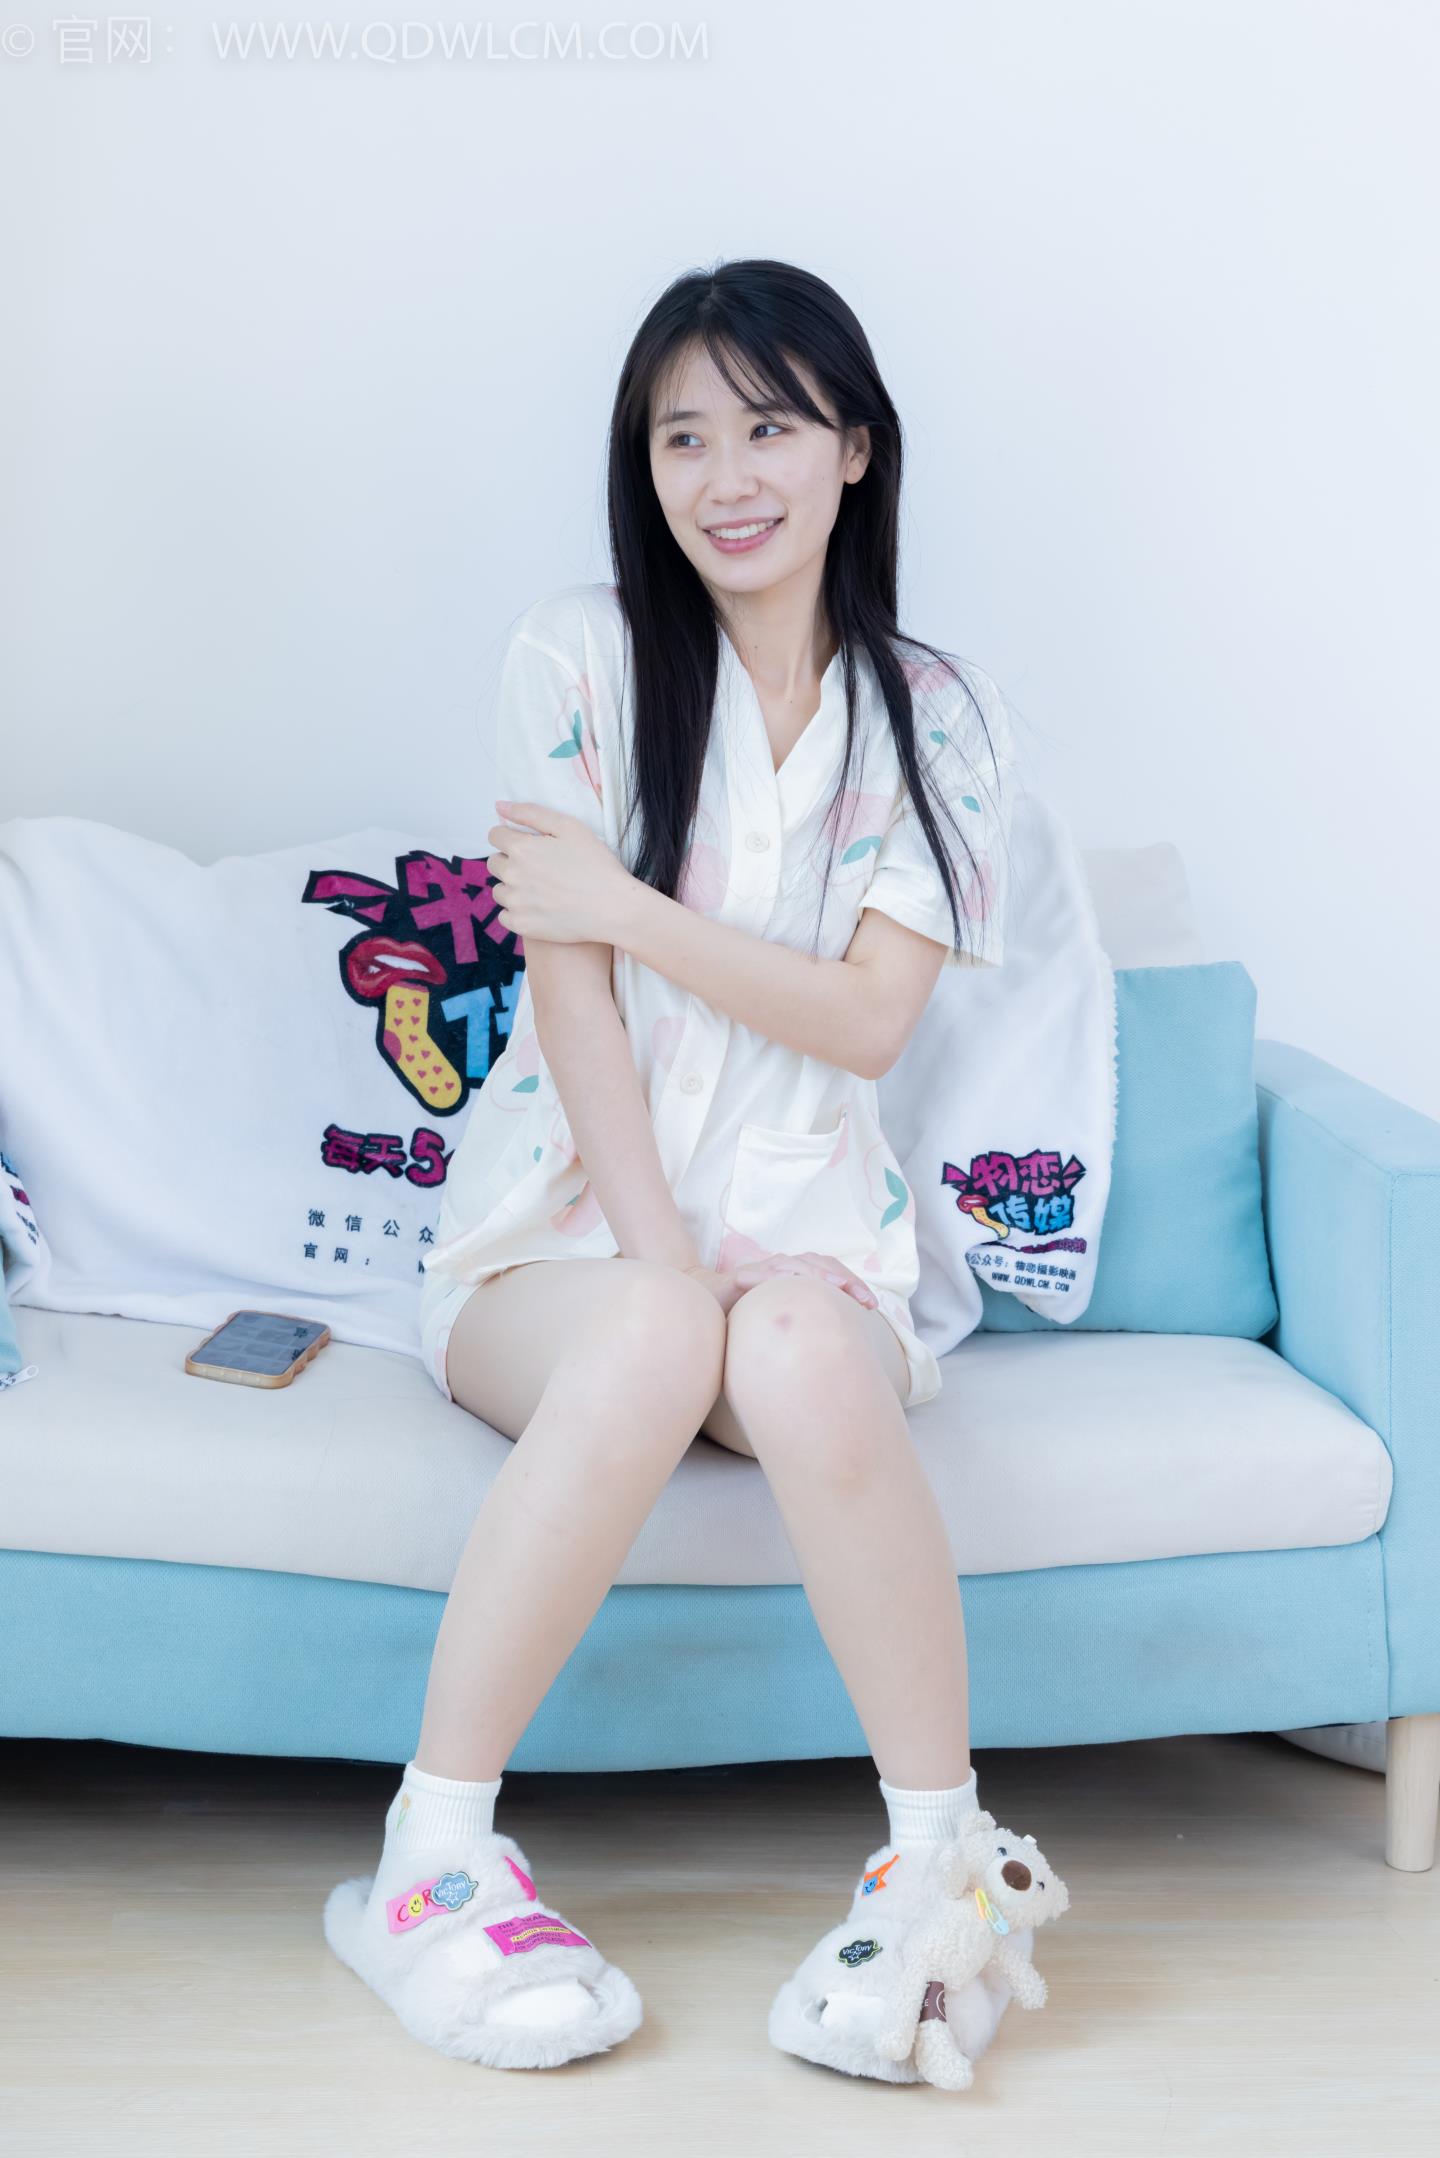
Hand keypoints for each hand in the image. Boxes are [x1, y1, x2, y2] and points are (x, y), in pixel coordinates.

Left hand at [489, 800, 635, 946]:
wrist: (613, 908)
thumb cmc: (596, 864)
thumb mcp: (569, 827)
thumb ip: (531, 813)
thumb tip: (499, 805)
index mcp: (522, 848)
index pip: (495, 836)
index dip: (510, 837)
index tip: (527, 845)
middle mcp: (512, 875)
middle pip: (494, 863)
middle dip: (510, 861)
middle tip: (537, 868)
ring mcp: (516, 903)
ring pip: (499, 890)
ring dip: (512, 887)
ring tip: (539, 890)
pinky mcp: (522, 925)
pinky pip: (504, 916)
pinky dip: (517, 912)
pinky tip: (537, 908)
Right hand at [684, 1252, 879, 1312]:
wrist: (706, 1306)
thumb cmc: (748, 1318)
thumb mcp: (785, 1325)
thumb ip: (807, 1330)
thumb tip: (841, 1349)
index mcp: (798, 1278)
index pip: (832, 1274)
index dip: (853, 1285)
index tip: (872, 1306)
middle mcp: (784, 1269)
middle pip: (822, 1264)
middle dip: (846, 1279)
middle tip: (866, 1299)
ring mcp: (764, 1270)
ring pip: (797, 1264)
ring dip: (819, 1273)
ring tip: (839, 1287)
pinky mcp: (744, 1275)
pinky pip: (764, 1272)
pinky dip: (779, 1274)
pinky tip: (794, 1281)